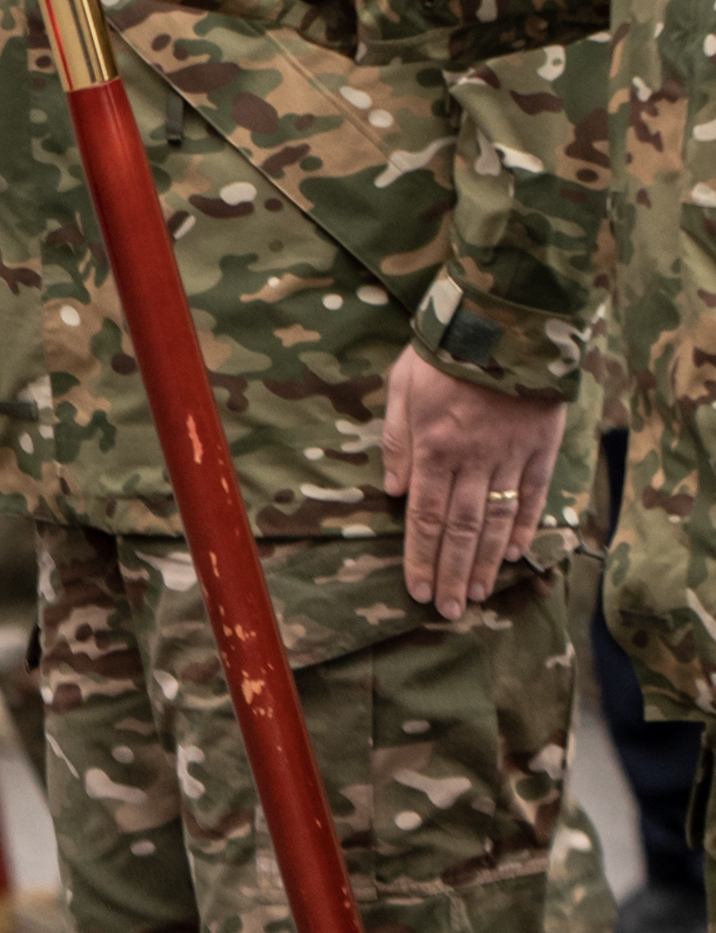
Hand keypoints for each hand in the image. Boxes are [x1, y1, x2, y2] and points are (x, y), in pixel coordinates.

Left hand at [381, 351, 565, 610]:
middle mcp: (472, 461)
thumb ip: (396, 442)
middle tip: (446, 610)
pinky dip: (523, 528)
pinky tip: (514, 555)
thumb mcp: (400, 389)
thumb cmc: (441, 354)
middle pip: (459, 529)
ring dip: (484, 561)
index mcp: (433, 449)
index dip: (418, 558)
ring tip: (476, 595)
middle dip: (450, 573)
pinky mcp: (541, 449)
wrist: (504, 322)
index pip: (422, 517)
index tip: (415, 590)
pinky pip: (532, 497)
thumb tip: (392, 491)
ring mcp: (510, 457)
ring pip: (496, 521)